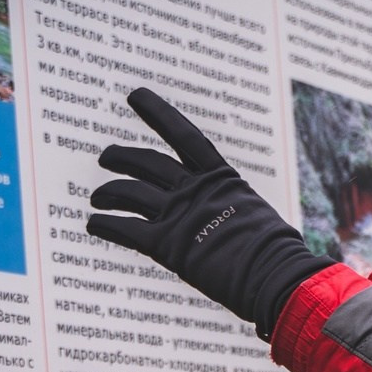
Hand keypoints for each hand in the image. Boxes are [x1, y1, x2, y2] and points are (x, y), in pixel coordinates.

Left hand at [87, 88, 330, 337]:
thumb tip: (234, 213)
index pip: (184, 135)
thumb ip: (232, 207)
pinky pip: (125, 229)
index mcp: (220, 178)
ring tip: (96, 198)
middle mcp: (196, 190)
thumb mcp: (255, 214)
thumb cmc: (276, 254)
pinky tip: (94, 224)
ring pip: (129, 193)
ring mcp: (180, 215)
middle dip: (121, 157)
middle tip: (106, 157)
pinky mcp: (167, 245)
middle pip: (146, 163)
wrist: (276, 276)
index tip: (135, 95)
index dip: (157, 112)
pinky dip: (105, 225)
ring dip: (107, 193)